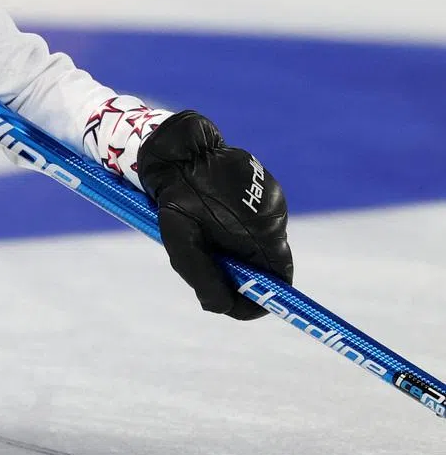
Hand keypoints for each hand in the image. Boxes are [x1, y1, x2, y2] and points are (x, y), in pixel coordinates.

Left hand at [137, 110, 292, 320]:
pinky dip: (234, 232)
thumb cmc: (175, 193)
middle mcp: (275, 215)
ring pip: (258, 245)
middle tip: (207, 271)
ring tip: (202, 235)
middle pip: (268, 265)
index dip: (262, 299)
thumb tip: (223, 307)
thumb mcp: (181, 240)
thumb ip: (203, 275)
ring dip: (235, 252)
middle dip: (241, 276)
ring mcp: (272, 200)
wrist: (178, 147)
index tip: (235, 307)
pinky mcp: (264, 189)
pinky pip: (253, 224)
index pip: (279, 280)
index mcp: (262, 229)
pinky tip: (208, 217)